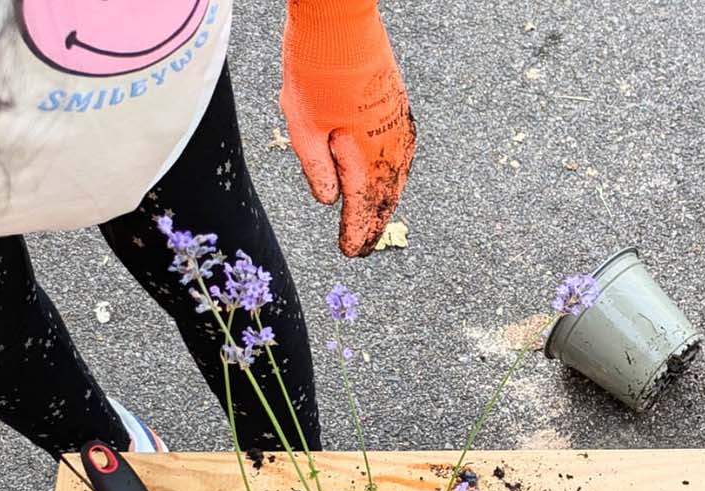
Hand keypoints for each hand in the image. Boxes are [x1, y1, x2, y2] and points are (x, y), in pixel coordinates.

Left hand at [281, 0, 415, 257]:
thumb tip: (328, 200)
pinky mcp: (399, 109)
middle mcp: (394, 148)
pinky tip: (385, 179)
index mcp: (370, 158)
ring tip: (373, 221)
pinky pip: (399, 156)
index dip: (356, 232)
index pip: (364, 208)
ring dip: (385, 202)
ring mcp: (401, 128)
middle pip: (386, 198)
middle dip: (374, 224)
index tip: (349, 253)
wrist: (341, 23)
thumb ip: (317, 169)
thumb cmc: (316, 72)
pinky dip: (391, 176)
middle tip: (363, 248)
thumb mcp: (303, 127)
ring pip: (396, 178)